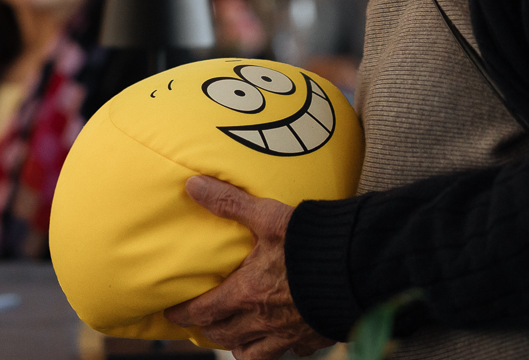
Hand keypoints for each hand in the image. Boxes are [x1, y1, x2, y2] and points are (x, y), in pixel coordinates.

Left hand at [164, 176, 333, 359]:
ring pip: (253, 353)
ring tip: (235, 336)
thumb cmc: (310, 243)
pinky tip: (282, 337)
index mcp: (246, 294)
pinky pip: (290, 352)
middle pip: (224, 336)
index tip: (171, 313)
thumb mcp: (268, 217)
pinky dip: (280, 347)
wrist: (357, 268)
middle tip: (200, 323)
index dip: (183, 314)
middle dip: (208, 330)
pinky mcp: (313, 337)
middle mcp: (263, 320)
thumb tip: (194, 185)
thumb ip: (230, 203)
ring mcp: (289, 334)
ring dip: (240, 345)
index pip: (203, 312)